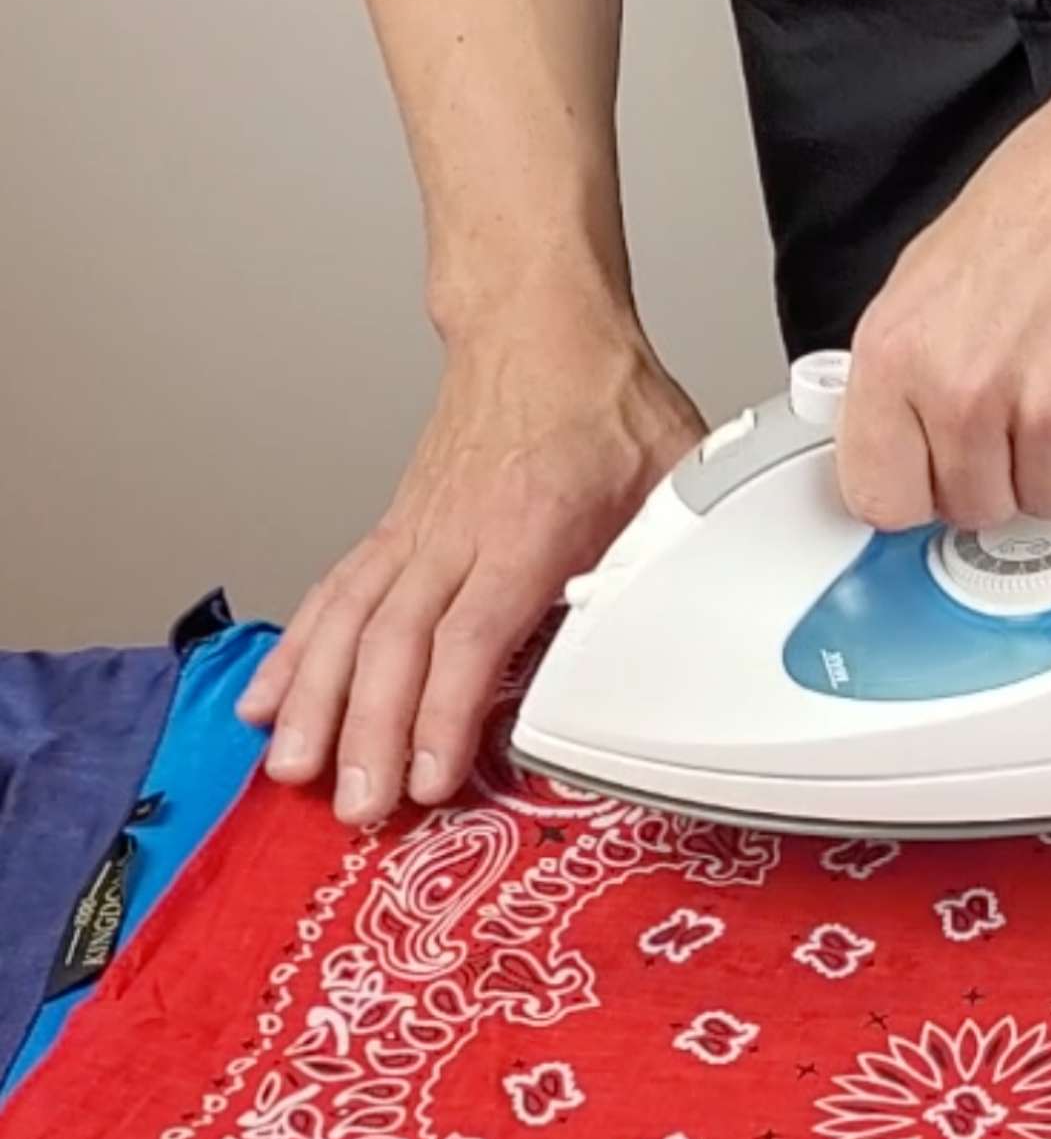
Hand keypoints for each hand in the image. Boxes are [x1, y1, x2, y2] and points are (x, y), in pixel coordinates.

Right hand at [237, 308, 704, 822]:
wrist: (540, 331)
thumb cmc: (603, 405)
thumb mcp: (674, 477)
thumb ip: (680, 553)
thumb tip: (696, 618)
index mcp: (529, 528)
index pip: (473, 634)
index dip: (447, 712)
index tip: (434, 775)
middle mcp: (455, 534)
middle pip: (395, 644)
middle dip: (368, 733)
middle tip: (358, 807)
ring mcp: (416, 532)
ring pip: (350, 624)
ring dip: (315, 703)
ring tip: (294, 773)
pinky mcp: (396, 532)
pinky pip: (334, 596)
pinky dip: (294, 652)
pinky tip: (266, 702)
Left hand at [838, 89, 1050, 530]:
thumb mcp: (932, 275)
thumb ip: (909, 374)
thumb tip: (902, 443)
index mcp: (901, 353)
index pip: (882, 498)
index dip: (919, 489)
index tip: (938, 478)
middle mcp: (970, 390)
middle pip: (977, 508)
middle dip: (1005, 467)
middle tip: (1033, 394)